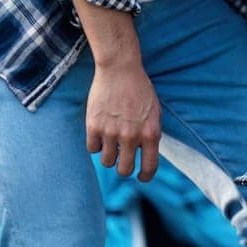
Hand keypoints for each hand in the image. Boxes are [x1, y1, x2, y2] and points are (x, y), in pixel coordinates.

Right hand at [86, 62, 160, 180]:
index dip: (145, 176)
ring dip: (109, 155)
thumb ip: (151, 135)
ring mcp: (111, 132)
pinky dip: (95, 144)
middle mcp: (131, 136)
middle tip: (122, 159)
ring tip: (111, 142)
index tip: (141, 176)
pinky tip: (100, 132)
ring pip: (106, 162)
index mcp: (151, 133)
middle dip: (124, 168)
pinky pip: (92, 149)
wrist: (120, 69)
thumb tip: (146, 156)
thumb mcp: (155, 113)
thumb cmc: (140, 90)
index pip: (149, 167)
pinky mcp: (93, 126)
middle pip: (124, 170)